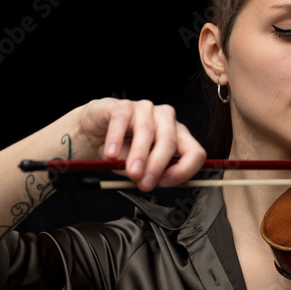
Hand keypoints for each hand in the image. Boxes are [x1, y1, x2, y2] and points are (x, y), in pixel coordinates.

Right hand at [77, 98, 206, 191]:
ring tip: (131, 172)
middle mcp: (166, 120)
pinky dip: (116, 139)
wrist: (95, 134)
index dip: (183, 170)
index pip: (194, 152)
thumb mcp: (142, 168)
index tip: (164, 183)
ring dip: (139, 155)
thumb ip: (153, 174)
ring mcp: (145, 109)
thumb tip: (158, 181)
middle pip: (171, 141)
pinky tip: (111, 154)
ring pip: (147, 130)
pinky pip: (121, 120)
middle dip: (158, 166)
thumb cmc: (123, 150)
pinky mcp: (122, 106)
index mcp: (178, 136)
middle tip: (145, 183)